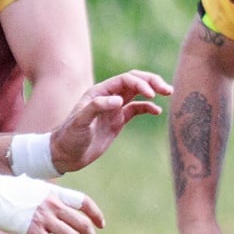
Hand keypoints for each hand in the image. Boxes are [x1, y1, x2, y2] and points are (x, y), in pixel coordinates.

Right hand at [0, 175, 102, 233]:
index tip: (101, 225)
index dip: (95, 214)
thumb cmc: (1, 190)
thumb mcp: (29, 188)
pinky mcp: (31, 230)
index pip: (84, 202)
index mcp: (54, 192)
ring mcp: (43, 218)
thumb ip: (43, 196)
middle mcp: (52, 205)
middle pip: (82, 224)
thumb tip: (50, 203)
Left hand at [50, 69, 173, 173]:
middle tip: (167, 89)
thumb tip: (119, 100)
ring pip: (137, 92)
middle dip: (151, 82)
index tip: (151, 94)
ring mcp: (114, 108)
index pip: (125, 80)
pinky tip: (157, 111)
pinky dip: (148, 107)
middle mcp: (108, 96)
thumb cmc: (69, 137)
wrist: (65, 154)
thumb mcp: (80, 122)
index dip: (140, 84)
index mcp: (99, 92)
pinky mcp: (118, 120)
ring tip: (168, 93)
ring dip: (153, 90)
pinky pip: (137, 109)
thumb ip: (97, 107)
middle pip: (134, 81)